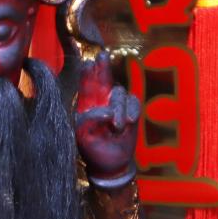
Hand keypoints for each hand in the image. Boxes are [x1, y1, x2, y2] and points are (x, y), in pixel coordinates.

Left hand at [72, 55, 139, 180]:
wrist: (111, 163)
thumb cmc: (93, 149)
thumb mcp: (84, 135)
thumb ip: (89, 120)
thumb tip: (107, 111)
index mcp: (85, 106)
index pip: (86, 87)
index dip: (87, 75)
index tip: (88, 64)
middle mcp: (101, 101)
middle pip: (103, 80)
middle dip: (103, 68)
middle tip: (102, 55)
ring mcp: (117, 104)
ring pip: (119, 93)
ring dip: (119, 108)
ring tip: (117, 127)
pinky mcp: (130, 110)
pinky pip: (133, 101)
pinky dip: (132, 110)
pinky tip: (129, 122)